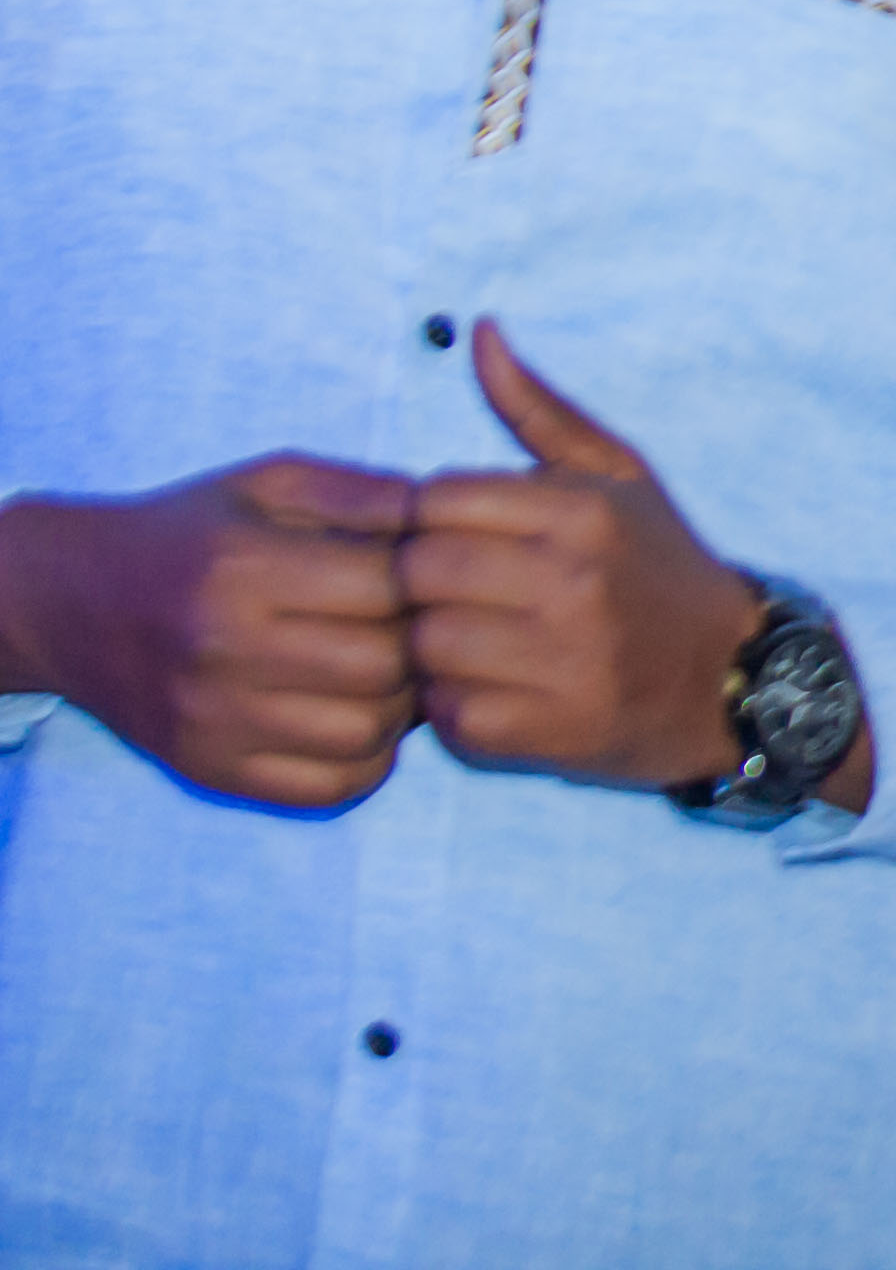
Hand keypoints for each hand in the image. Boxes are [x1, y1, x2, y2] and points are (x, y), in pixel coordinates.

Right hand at [0, 454, 421, 807]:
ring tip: (394, 672)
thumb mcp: (269, 482)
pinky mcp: (206, 769)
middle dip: (425, 644)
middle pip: (385, 666)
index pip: (388, 587)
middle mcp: (222, 650)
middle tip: (423, 627)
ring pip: (366, 733)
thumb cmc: (191, 532)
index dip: (431, 579)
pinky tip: (360, 717)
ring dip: (404, 706)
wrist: (71, 601)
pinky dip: (367, 760)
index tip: (431, 573)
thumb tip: (448, 516)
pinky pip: (327, 788)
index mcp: (244, 568)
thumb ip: (363, 492)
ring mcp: (210, 720)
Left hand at [404, 323, 827, 793]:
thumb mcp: (618, 476)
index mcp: (585, 512)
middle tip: (456, 592)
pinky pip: (445, 712)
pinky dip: (454, 705)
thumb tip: (479, 330)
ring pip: (422, 644)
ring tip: (473, 640)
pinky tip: (493, 688)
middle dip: (424, 583)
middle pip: (418, 571)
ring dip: (432, 647)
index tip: (459, 536)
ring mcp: (561, 663)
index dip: (431, 519)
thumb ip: (538, 408)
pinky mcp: (544, 732)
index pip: (436, 498)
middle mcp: (574, 584)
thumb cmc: (657, 567)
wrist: (731, 679)